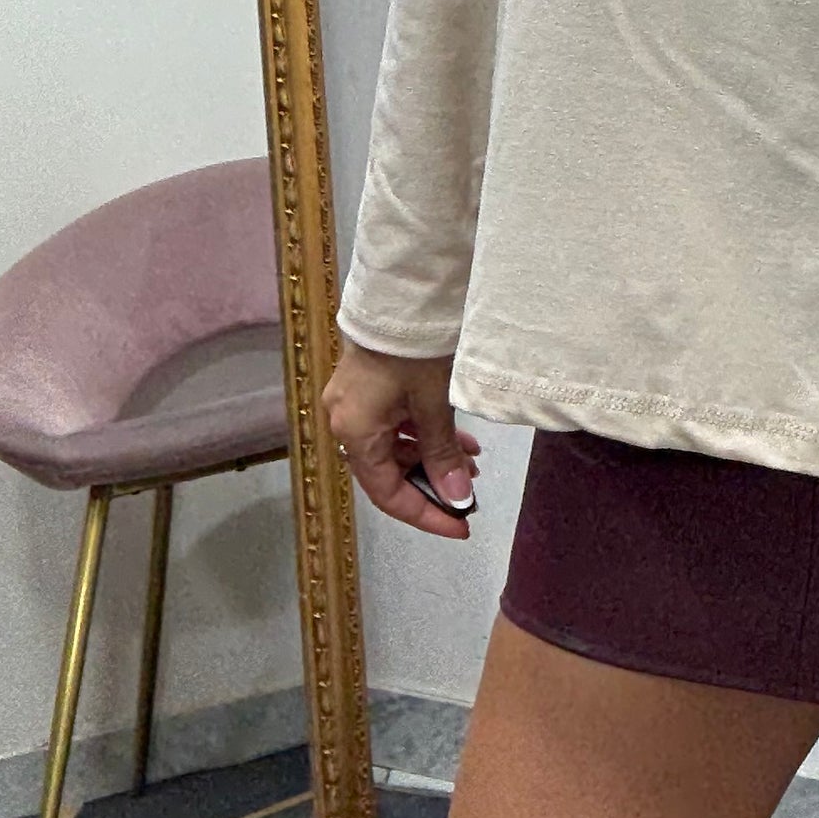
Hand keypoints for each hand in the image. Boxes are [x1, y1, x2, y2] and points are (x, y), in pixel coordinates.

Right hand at [321, 337, 483, 539]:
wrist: (400, 292)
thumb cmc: (412, 349)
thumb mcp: (432, 403)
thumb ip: (442, 454)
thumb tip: (458, 498)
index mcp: (355, 433)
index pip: (387, 494)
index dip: (425, 514)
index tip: (460, 525)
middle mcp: (346, 423)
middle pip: (388, 473)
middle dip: (432, 484)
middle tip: (470, 494)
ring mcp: (355, 405)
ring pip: (395, 449)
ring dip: (432, 458)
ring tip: (472, 463)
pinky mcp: (368, 388)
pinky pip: (395, 426)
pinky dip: (424, 435)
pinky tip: (459, 438)